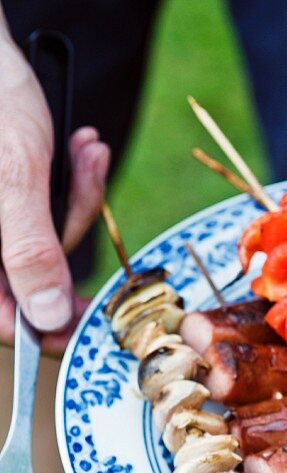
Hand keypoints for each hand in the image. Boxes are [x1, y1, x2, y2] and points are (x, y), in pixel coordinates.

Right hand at [0, 30, 109, 343]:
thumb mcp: (15, 176)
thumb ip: (30, 249)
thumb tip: (47, 317)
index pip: (0, 320)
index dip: (47, 327)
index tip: (91, 317)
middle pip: (27, 281)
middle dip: (68, 227)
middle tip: (88, 180)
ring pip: (41, 243)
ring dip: (74, 197)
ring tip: (85, 150)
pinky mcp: (8, 201)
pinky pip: (41, 212)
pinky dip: (67, 181)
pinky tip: (80, 146)